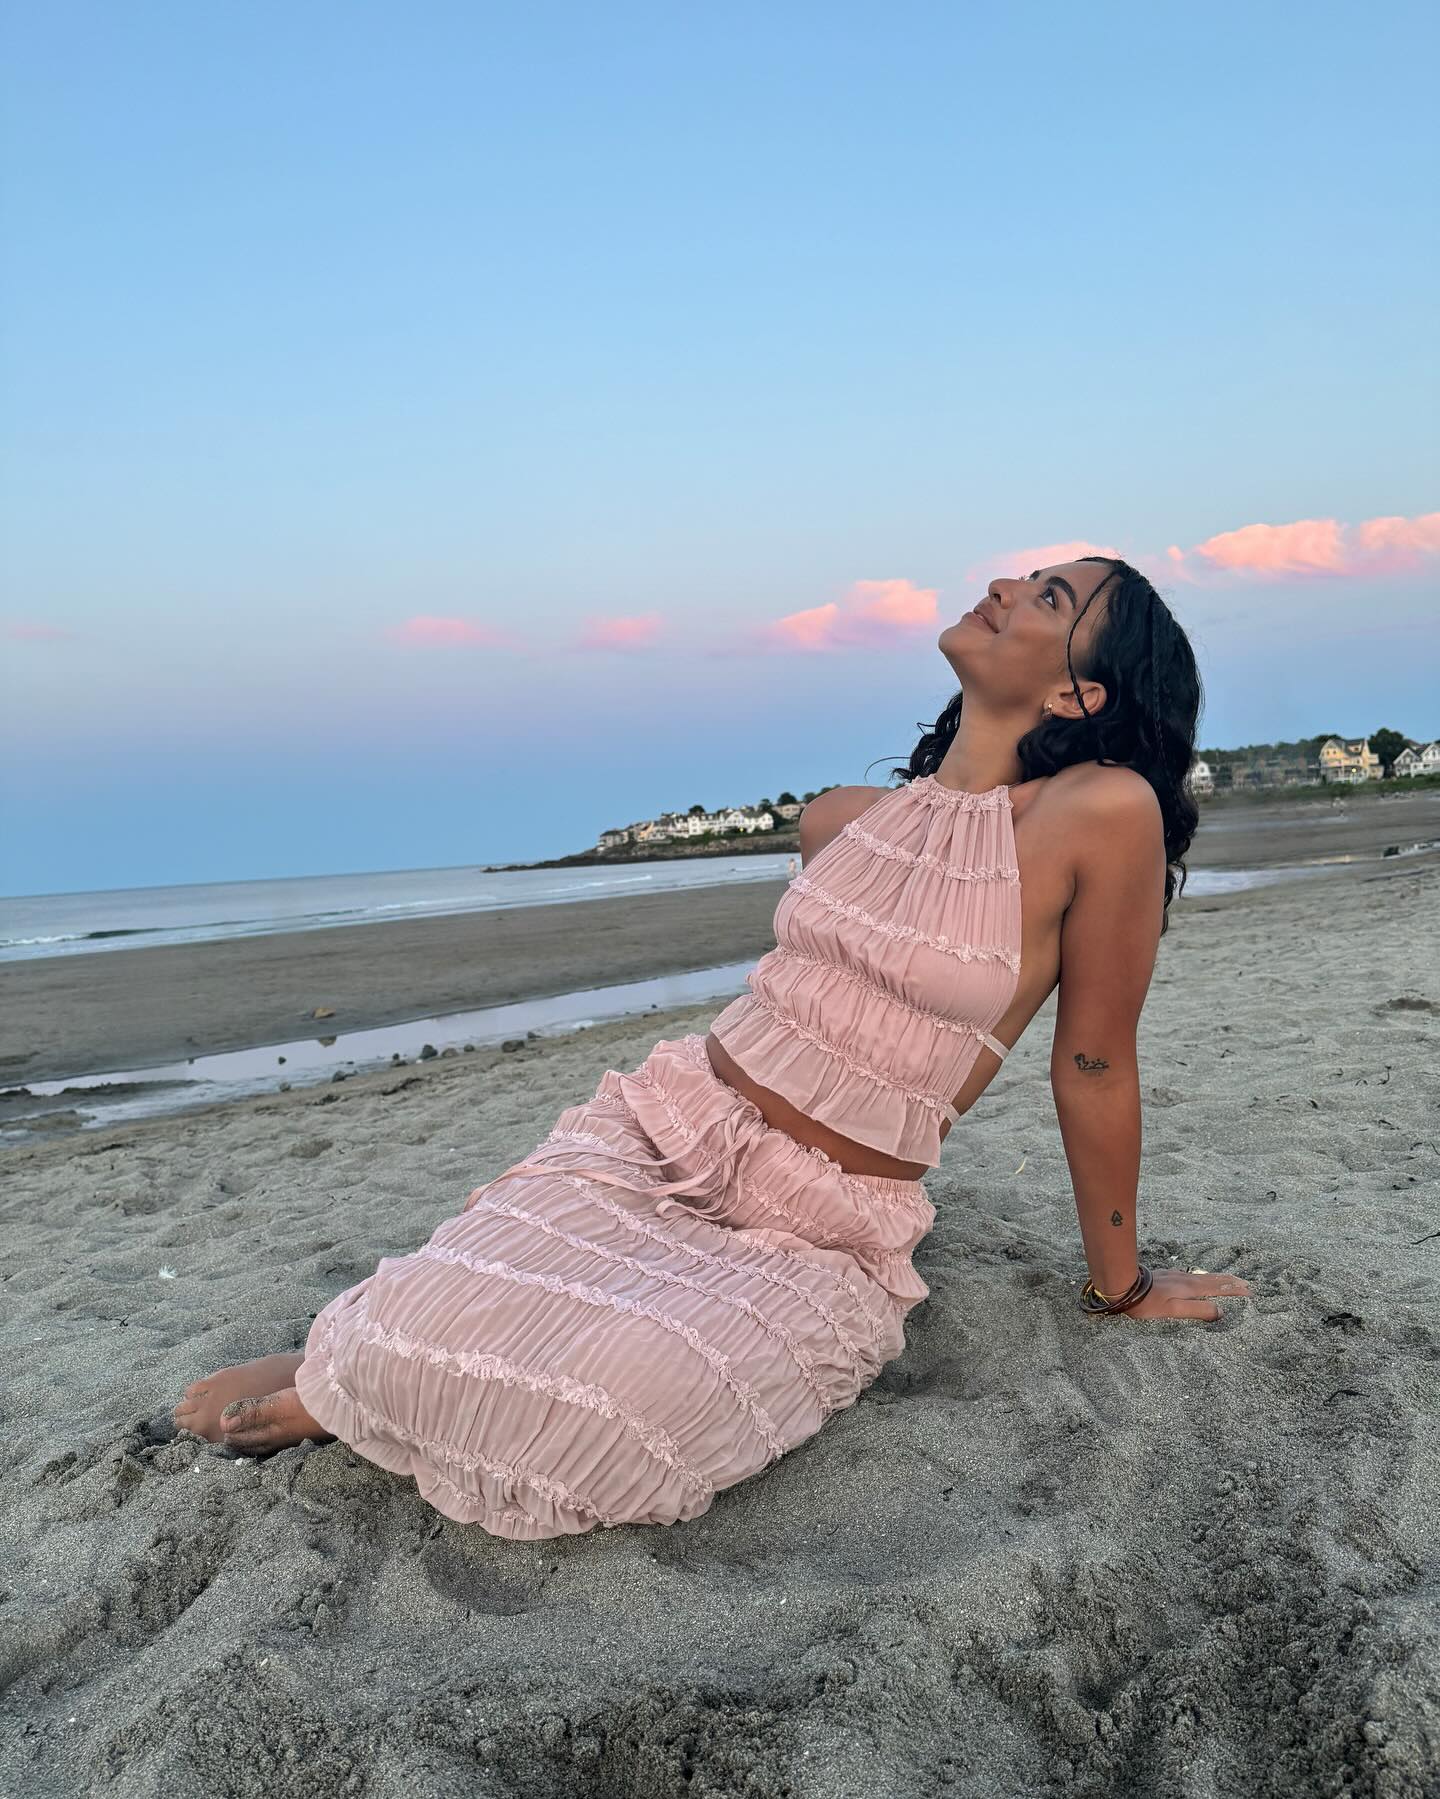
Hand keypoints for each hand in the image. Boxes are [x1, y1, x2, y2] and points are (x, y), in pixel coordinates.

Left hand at [1098, 1266, 1251, 1322]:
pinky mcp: (1168, 1276)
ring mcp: (1177, 1275)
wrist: (1123, 1284)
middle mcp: (1187, 1279)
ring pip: (1204, 1276)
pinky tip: (1201, 1280)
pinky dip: (1206, 1278)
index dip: (1236, 1291)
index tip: (1251, 1293)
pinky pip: (1194, 1276)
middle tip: (1247, 1284)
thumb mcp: (1173, 1311)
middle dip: (1232, 1282)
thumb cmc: (1147, 1302)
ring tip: (1230, 1281)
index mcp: (1191, 1288)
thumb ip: (1197, 1311)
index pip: (1220, 1288)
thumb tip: (1221, 1312)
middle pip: (1214, 1279)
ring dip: (1220, 1279)